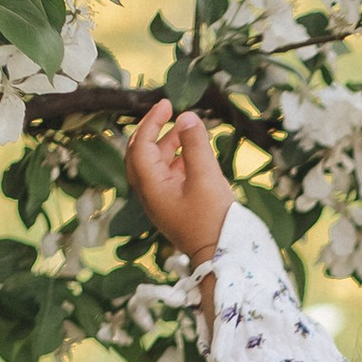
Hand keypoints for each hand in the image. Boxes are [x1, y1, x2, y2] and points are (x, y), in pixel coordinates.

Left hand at [125, 101, 235, 262]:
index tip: (167, 104)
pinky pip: (168, 177)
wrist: (222, 257)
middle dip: (154, 131)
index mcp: (151, 187)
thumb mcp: (206, 177)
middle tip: (170, 113)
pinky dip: (177, 161)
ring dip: (168, 145)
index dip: (151, 121)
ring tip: (187, 131)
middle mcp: (150, 194)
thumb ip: (196, 144)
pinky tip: (193, 154)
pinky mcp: (174, 207)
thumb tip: (187, 116)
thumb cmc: (213, 220)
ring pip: (156, 165)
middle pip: (141, 155)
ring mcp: (161, 202)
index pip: (140, 146)